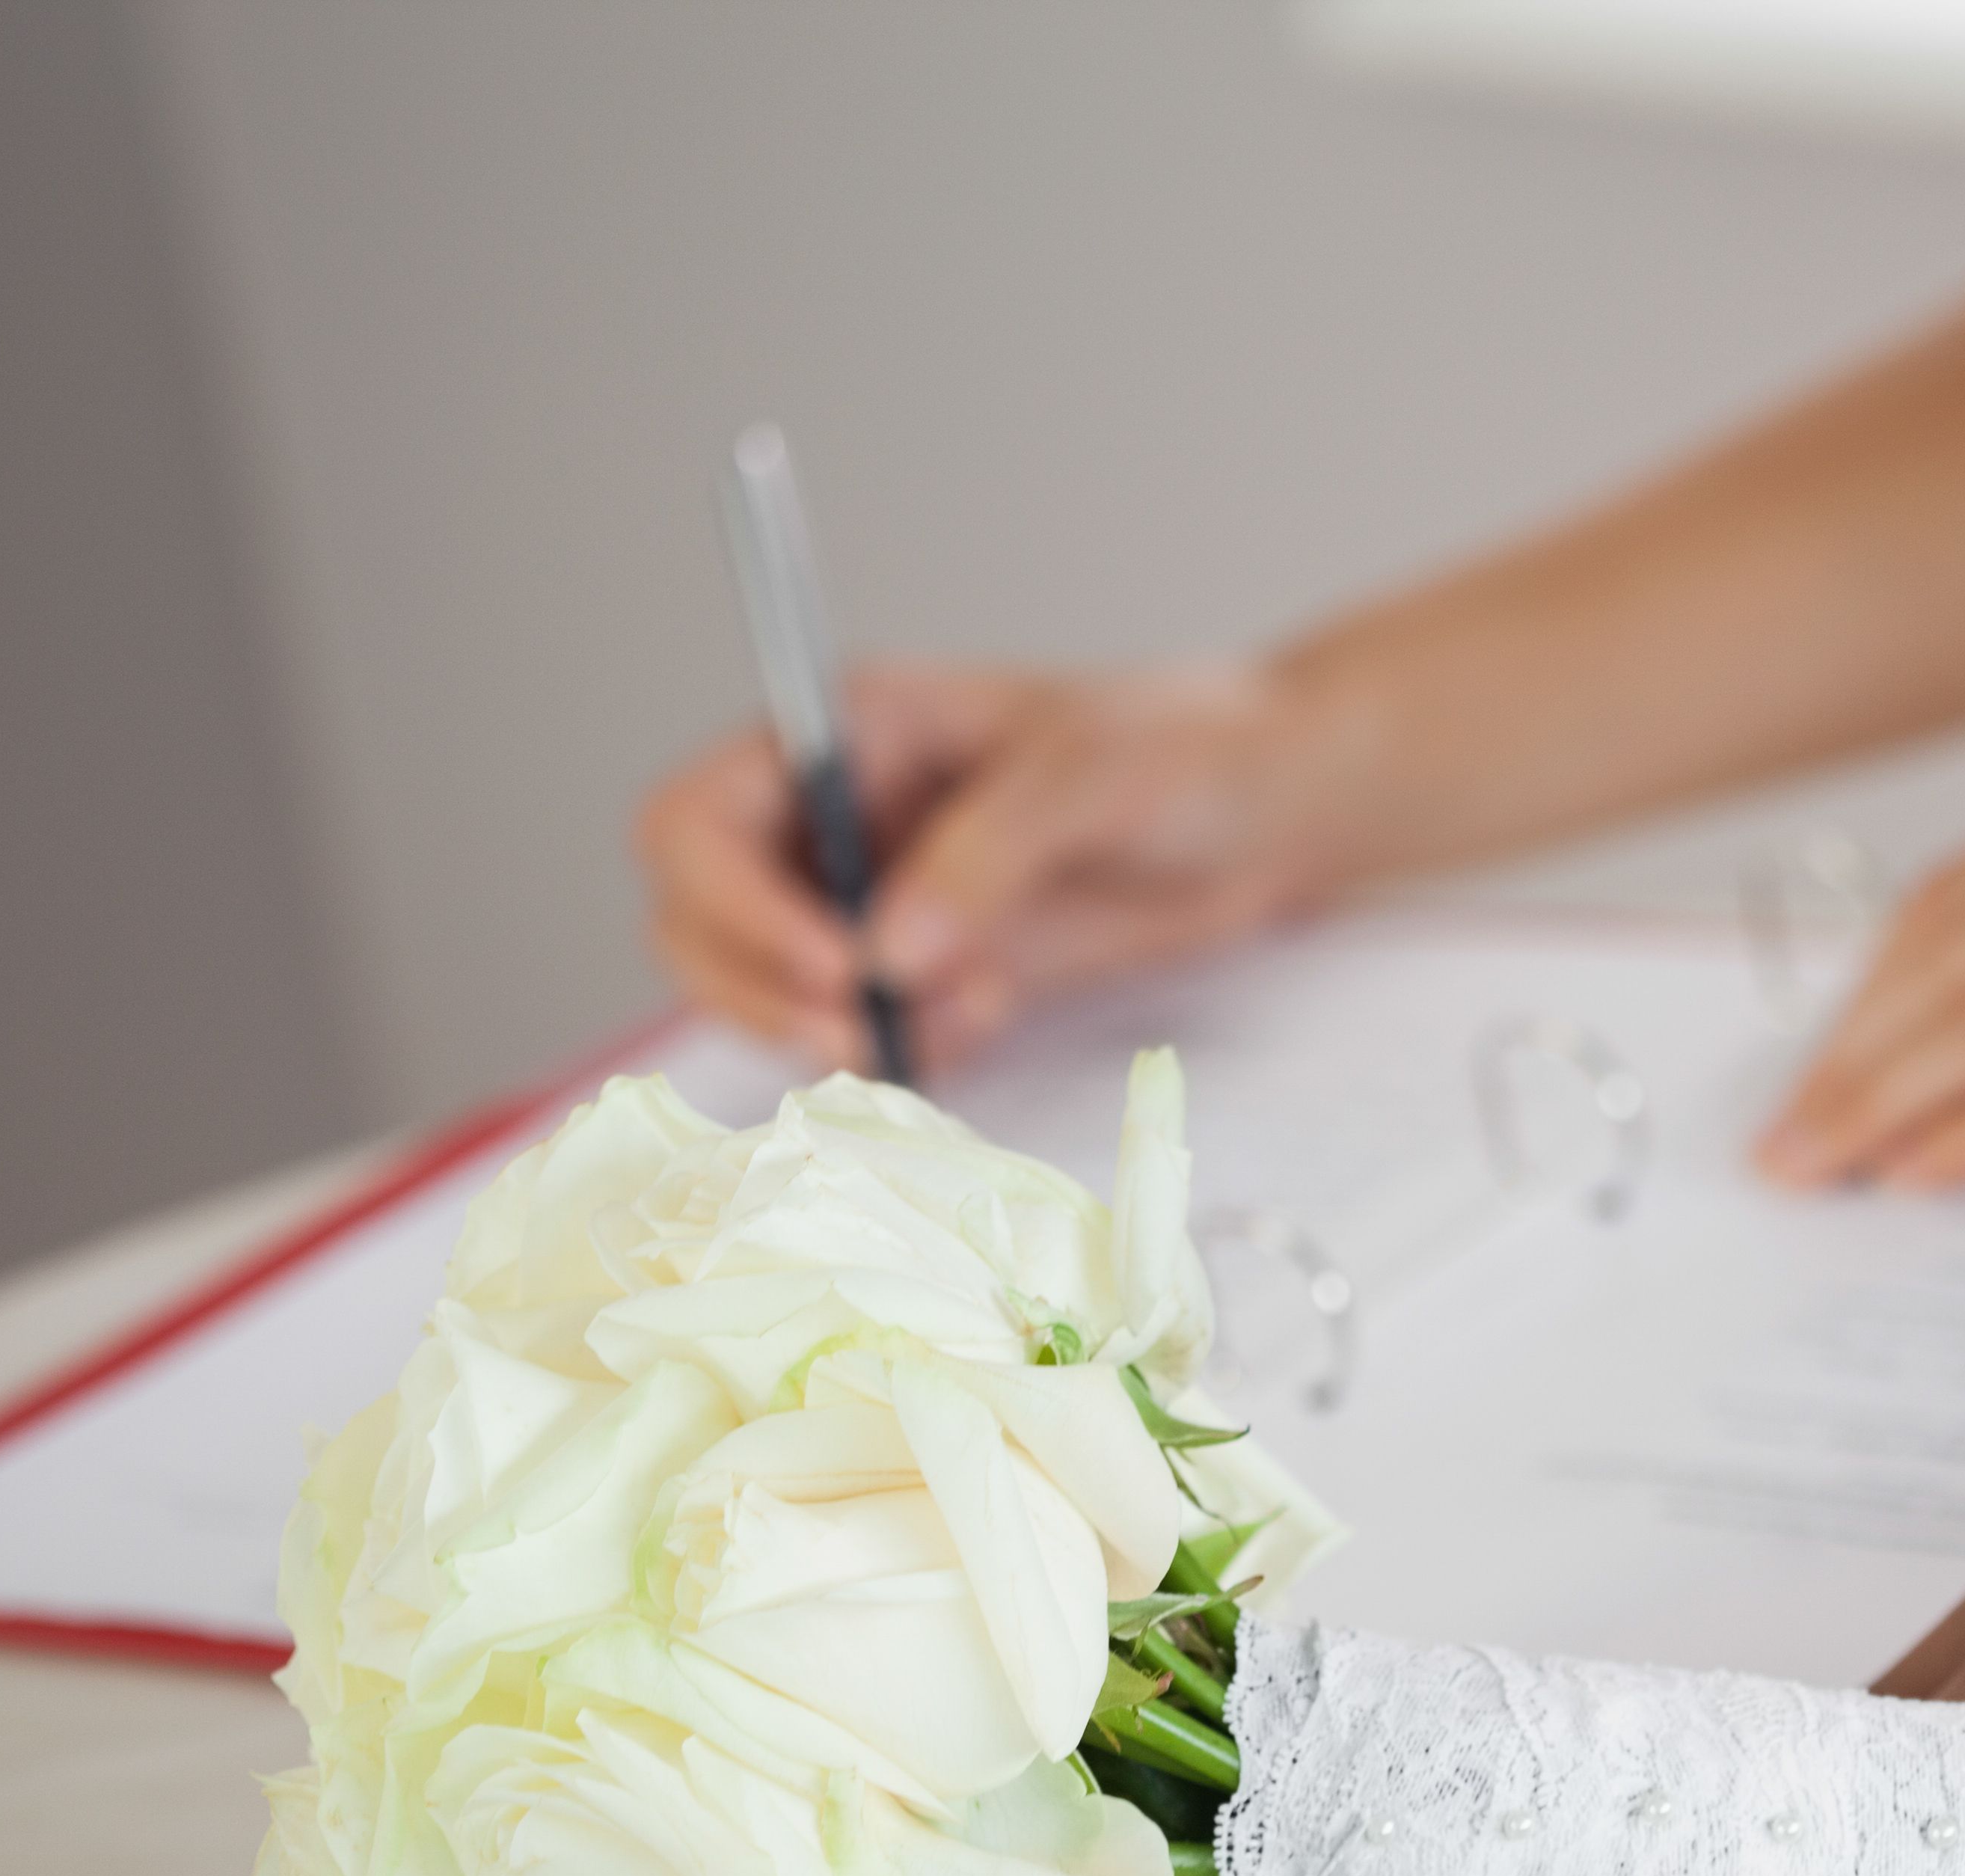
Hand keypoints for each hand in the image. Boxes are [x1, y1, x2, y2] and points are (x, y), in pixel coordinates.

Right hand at [637, 661, 1334, 1072]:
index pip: (696, 821)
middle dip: (761, 990)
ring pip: (762, 991)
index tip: (835, 964)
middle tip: (866, 1030)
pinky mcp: (926, 970)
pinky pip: (855, 1034)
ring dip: (834, 1029)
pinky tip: (989, 1017)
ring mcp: (872, 898)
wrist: (1270, 812)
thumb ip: (985, 853)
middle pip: (694, 920)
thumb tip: (886, 949)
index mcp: (845, 734)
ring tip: (968, 1010)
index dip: (732, 904)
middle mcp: (835, 817)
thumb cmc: (1187, 751)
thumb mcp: (1091, 776)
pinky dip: (902, 1052)